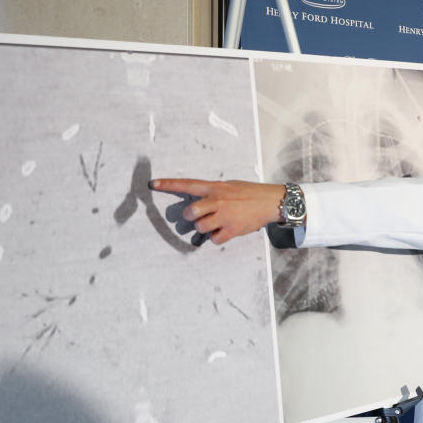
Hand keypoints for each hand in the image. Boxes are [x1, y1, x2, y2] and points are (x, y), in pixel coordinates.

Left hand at [150, 178, 285, 244]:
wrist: (270, 201)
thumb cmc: (249, 193)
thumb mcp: (229, 186)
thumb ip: (213, 193)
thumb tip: (199, 204)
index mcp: (215, 187)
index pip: (187, 184)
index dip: (168, 184)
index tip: (153, 184)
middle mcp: (217, 200)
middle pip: (191, 211)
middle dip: (190, 217)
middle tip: (198, 217)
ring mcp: (225, 215)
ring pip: (201, 227)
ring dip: (205, 228)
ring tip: (216, 224)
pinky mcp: (232, 229)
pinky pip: (215, 239)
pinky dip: (217, 238)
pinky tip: (225, 231)